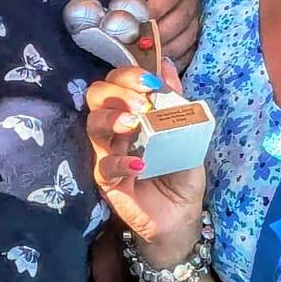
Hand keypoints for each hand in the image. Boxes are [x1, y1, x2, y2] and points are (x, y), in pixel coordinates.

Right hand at [85, 68, 205, 254]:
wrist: (180, 216)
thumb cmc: (181, 173)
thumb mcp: (187, 135)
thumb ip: (175, 103)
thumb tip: (167, 65)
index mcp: (131, 113)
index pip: (116, 83)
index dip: (128, 76)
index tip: (151, 83)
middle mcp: (115, 130)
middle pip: (96, 96)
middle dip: (117, 92)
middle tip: (141, 104)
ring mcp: (108, 154)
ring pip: (93, 125)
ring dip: (112, 119)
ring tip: (135, 124)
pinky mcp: (107, 181)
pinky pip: (104, 166)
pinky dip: (120, 162)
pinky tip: (139, 164)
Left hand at [134, 0, 202, 66]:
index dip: (158, 4)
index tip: (139, 18)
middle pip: (182, 16)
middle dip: (158, 33)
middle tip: (134, 44)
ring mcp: (196, 11)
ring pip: (186, 35)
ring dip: (164, 48)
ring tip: (141, 57)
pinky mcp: (194, 30)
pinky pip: (189, 50)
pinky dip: (172, 59)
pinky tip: (155, 65)